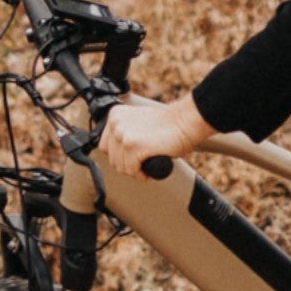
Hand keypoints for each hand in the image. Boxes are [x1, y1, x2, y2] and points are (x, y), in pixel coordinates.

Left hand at [100, 95, 215, 177]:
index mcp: (115, 116)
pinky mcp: (133, 146)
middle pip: (111, 158)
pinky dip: (141, 175)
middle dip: (127, 166)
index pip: (104, 146)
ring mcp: (123, 135)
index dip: (119, 156)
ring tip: (147, 167)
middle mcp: (116, 124)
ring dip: (134, 172)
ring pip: (121, 167)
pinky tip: (150, 171)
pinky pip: (132, 170)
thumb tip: (119, 153)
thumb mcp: (138, 123)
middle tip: (142, 165)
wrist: (186, 121)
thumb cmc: (169, 124)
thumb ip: (125, 132)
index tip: (131, 158)